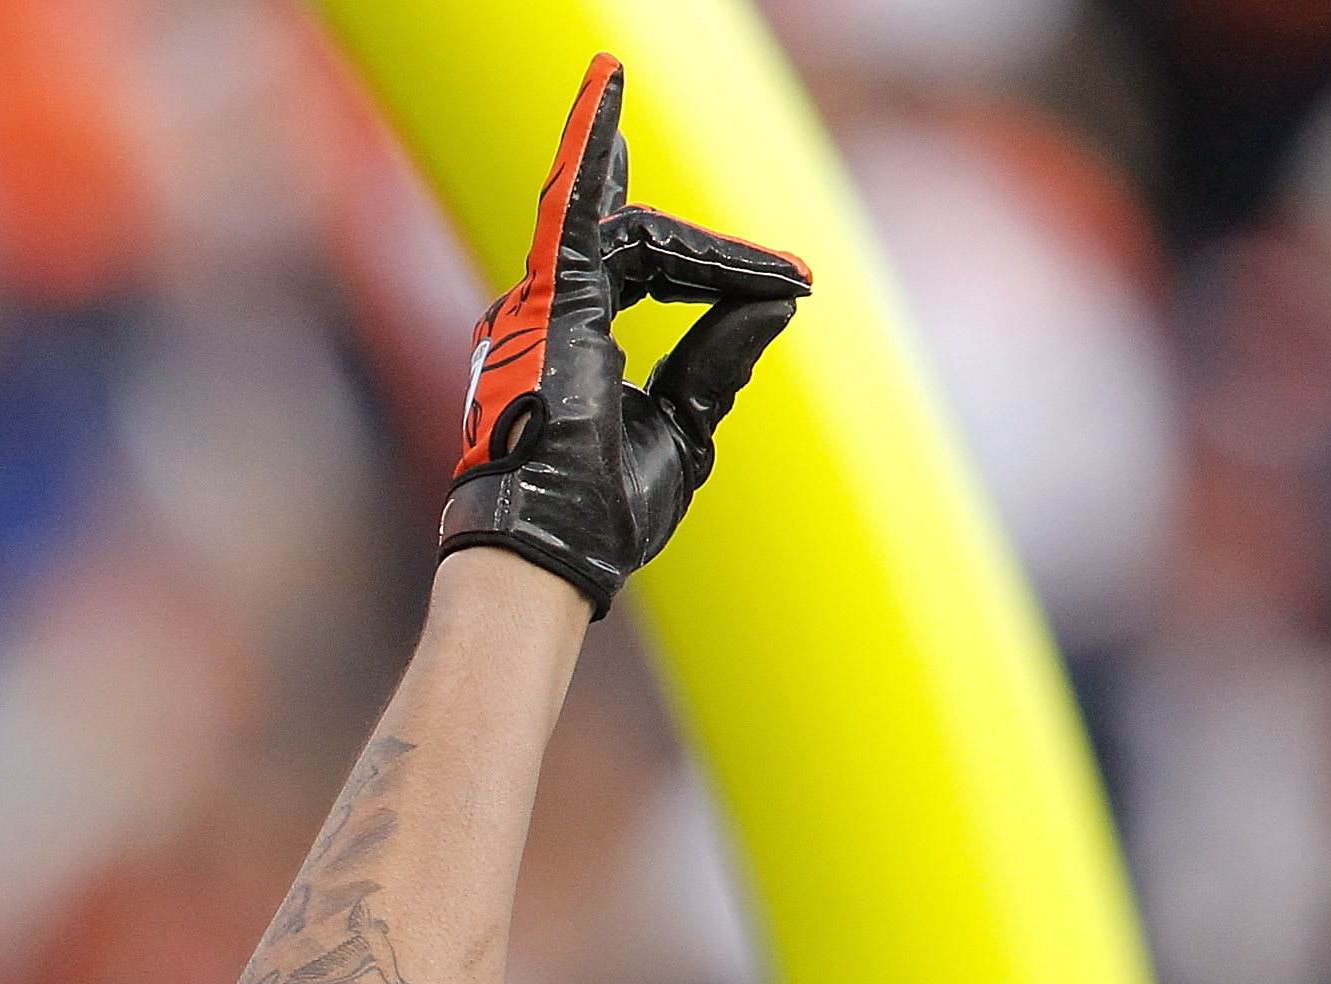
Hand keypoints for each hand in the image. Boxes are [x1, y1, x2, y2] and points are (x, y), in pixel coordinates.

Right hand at [438, 54, 810, 617]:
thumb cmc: (601, 512)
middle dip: (715, 257)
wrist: (553, 551)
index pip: (643, 269)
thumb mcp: (680, 427)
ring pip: (638, 236)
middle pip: (643, 246)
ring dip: (713, 255)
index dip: (716, 268)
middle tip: (792, 276)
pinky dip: (590, 143)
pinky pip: (573, 206)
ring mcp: (539, 306)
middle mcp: (541, 316)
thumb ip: (717, 361)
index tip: (790, 279)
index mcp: (567, 343)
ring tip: (779, 276)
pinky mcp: (546, 300)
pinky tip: (604, 86)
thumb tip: (777, 302)